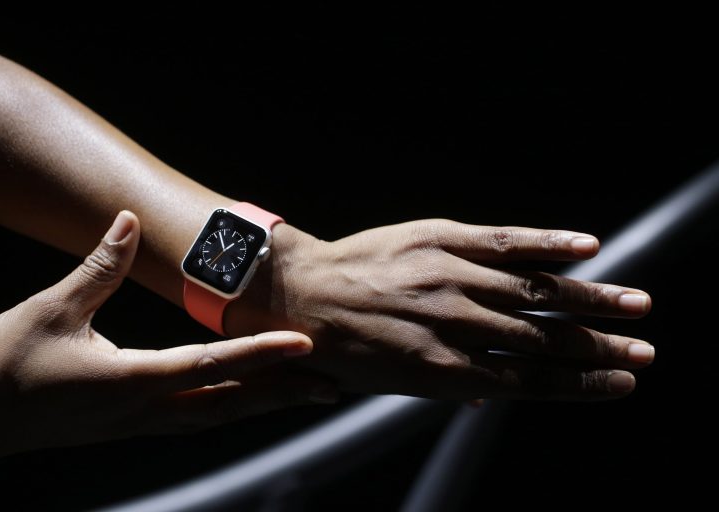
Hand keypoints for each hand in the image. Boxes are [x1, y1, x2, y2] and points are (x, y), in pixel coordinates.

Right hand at [0, 212, 336, 479]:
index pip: (214, 365)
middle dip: (283, 394)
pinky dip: (230, 410)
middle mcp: (146, 410)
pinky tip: (243, 401)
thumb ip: (96, 267)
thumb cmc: (7, 365)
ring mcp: (140, 425)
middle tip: (331, 384)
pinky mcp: (130, 426)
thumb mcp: (50, 309)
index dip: (263, 351)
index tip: (305, 343)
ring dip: (262, 406)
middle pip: (231, 404)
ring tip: (302, 395)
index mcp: (133, 380)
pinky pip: (195, 421)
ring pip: (217, 418)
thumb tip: (125, 221)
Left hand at [227, 220, 653, 399]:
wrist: (302, 294)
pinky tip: (587, 245)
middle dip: (598, 347)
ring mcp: (449, 279)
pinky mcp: (439, 239)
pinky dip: (546, 242)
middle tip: (646, 351)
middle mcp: (455, 325)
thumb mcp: (393, 382)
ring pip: (534, 291)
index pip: (530, 379)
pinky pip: (501, 241)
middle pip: (542, 338)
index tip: (622, 384)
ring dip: (590, 300)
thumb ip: (449, 384)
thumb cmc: (345, 347)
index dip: (580, 383)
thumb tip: (495, 393)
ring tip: (636, 305)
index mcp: (443, 370)